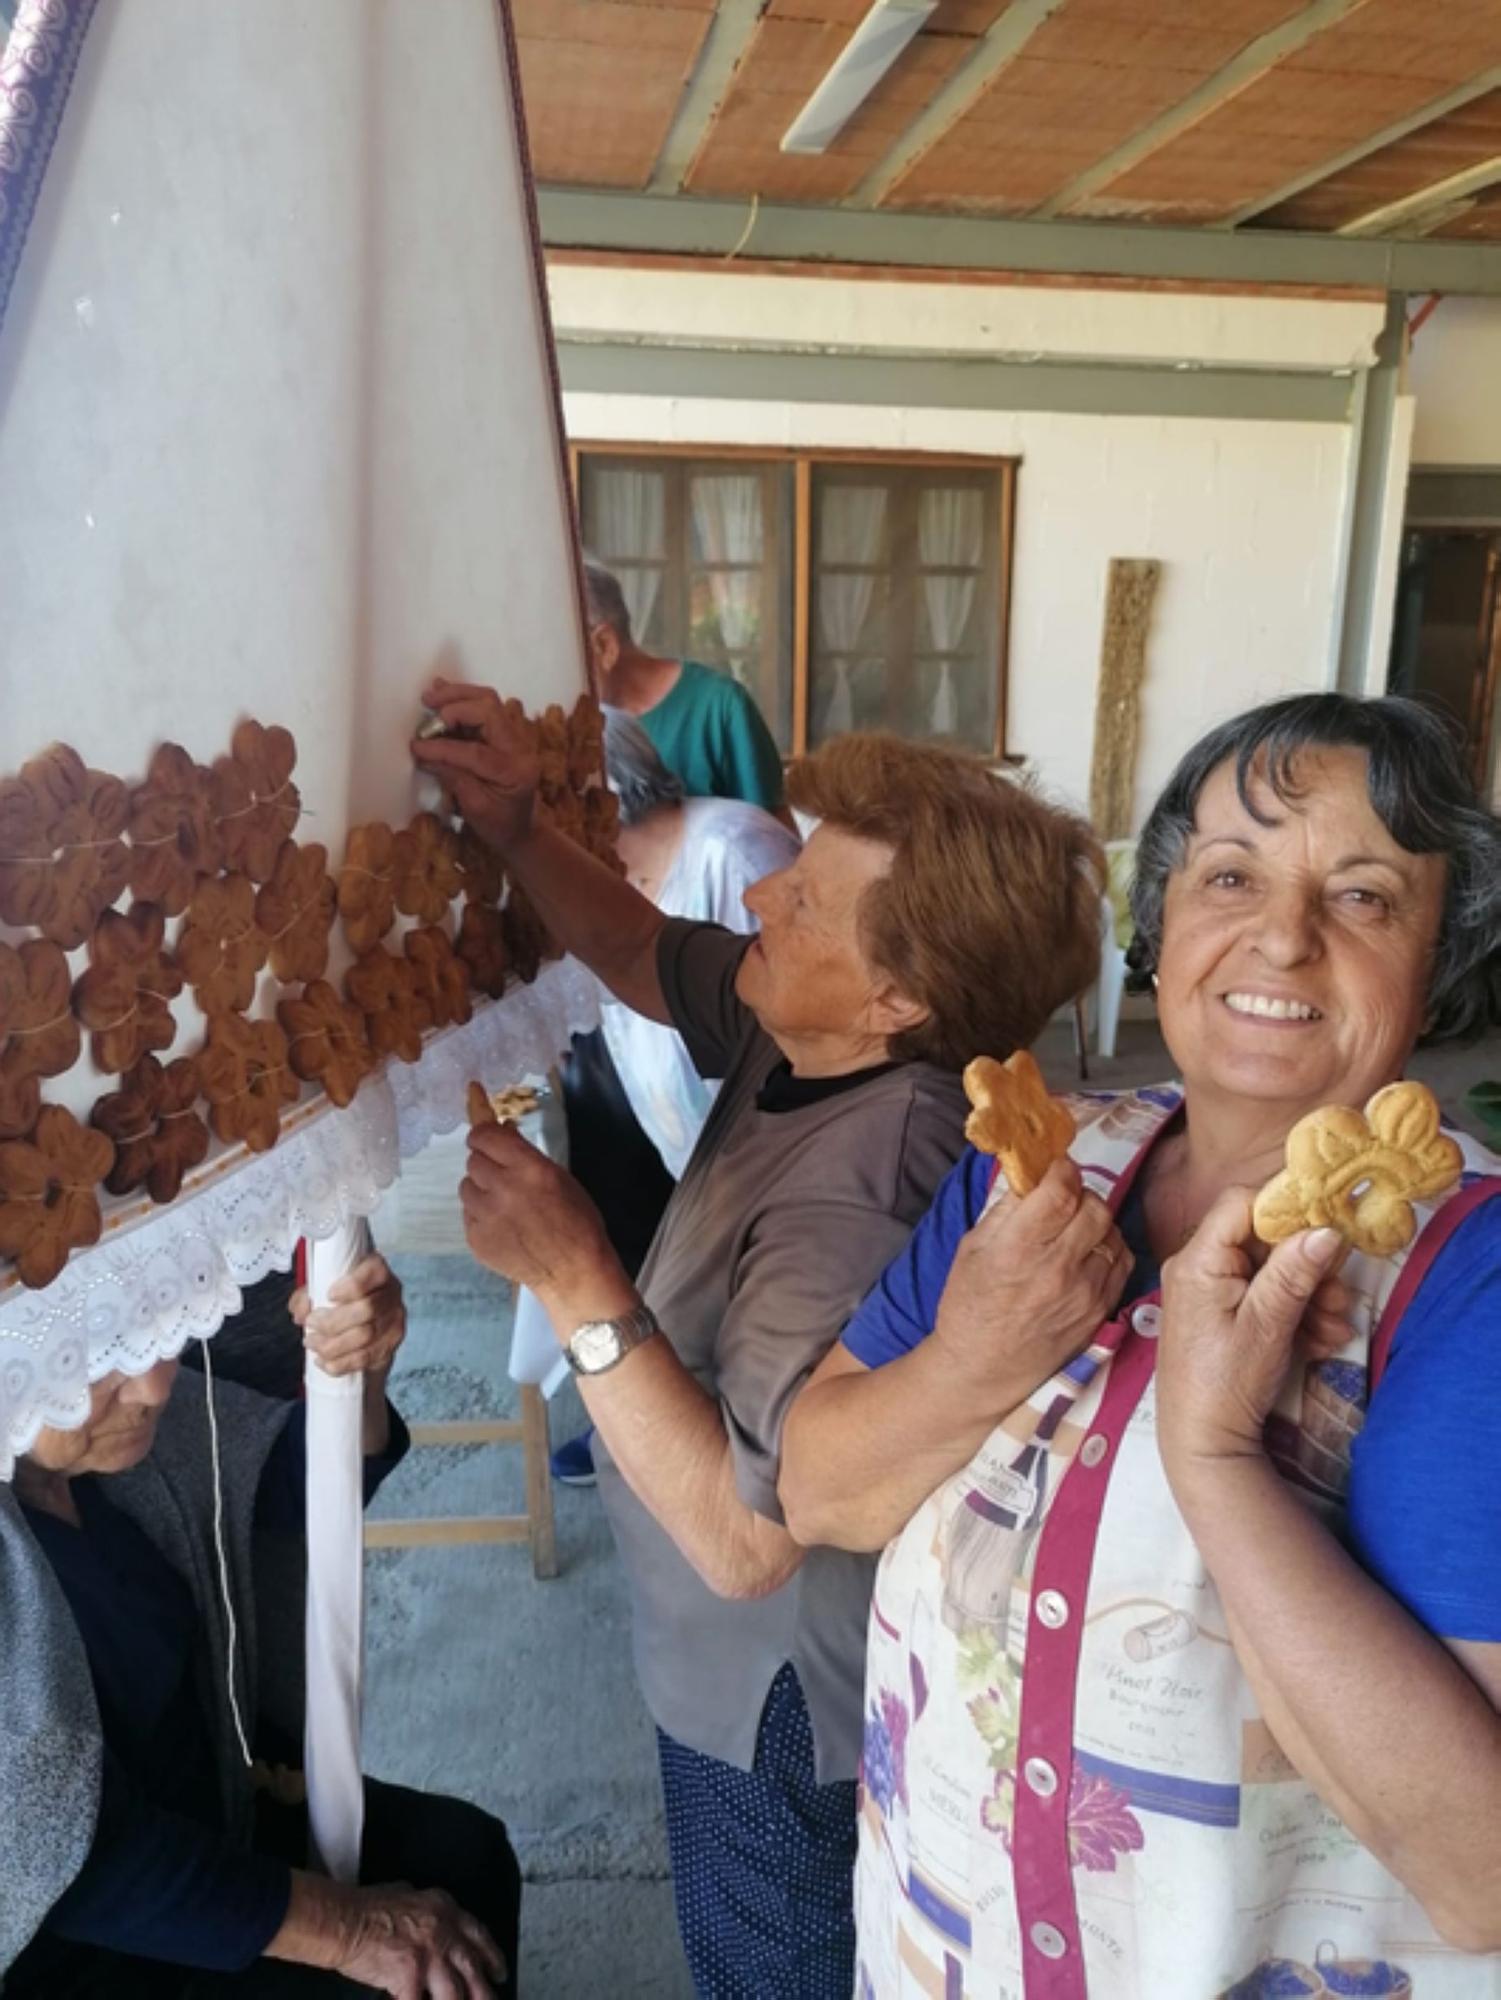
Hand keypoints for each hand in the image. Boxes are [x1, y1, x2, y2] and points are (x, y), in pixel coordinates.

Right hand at [271, 1873, 504, 1998]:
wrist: (345, 1920)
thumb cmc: (367, 1906)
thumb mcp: (404, 1893)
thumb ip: (424, 1908)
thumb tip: (427, 1911)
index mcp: (443, 1909)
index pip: (477, 1934)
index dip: (492, 1955)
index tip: (499, 1971)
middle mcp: (442, 1932)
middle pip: (473, 1967)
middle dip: (485, 1990)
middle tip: (491, 1998)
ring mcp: (429, 1956)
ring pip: (456, 1992)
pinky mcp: (411, 1978)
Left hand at [291, 1252, 405, 1379]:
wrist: (361, 1318)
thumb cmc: (339, 1297)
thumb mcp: (320, 1287)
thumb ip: (307, 1295)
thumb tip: (301, 1313)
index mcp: (378, 1271)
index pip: (373, 1274)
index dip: (351, 1287)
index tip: (329, 1295)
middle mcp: (392, 1294)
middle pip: (367, 1309)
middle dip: (333, 1322)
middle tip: (311, 1324)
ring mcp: (394, 1322)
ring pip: (366, 1337)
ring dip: (333, 1345)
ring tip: (312, 1343)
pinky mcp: (390, 1346)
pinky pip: (366, 1359)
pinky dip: (341, 1364)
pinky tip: (324, 1361)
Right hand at [410, 678, 539, 852]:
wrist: (520, 829)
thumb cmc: (498, 825)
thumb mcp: (474, 808)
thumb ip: (453, 777)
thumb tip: (425, 753)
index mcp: (515, 771)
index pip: (475, 752)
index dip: (442, 747)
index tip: (416, 746)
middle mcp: (520, 748)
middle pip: (490, 710)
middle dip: (455, 705)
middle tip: (427, 707)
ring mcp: (515, 738)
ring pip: (489, 702)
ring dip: (458, 696)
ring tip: (431, 696)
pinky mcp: (505, 734)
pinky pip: (486, 708)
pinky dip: (462, 700)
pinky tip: (442, 693)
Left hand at [460, 1120, 629, 1325]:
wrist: (573, 1271)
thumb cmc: (576, 1221)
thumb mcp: (559, 1176)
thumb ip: (525, 1153)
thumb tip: (501, 1130)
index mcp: (528, 1168)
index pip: (484, 1136)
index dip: (483, 1136)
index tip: (487, 1140)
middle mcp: (502, 1188)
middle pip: (472, 1160)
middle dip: (486, 1163)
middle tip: (504, 1177)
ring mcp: (485, 1216)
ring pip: (466, 1187)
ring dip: (481, 1189)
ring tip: (504, 1204)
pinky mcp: (475, 1239)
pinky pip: (468, 1214)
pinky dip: (481, 1215)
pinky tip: (503, 1226)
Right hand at [931, 1157, 1132, 1412]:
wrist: (983, 1370)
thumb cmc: (969, 1306)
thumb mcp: (972, 1249)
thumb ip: (1005, 1210)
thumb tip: (1033, 1175)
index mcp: (1017, 1250)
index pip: (1060, 1191)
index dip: (1061, 1169)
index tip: (1054, 1168)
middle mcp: (1057, 1270)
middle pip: (1094, 1206)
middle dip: (1078, 1193)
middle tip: (1061, 1199)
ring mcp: (1085, 1293)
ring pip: (1112, 1231)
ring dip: (1095, 1221)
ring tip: (1073, 1229)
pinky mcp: (1101, 1311)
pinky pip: (1122, 1262)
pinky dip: (1108, 1248)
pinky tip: (1087, 1252)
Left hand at [1157, 1188, 1346, 1480]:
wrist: (1202, 1442)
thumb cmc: (1226, 1384)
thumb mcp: (1267, 1326)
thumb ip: (1293, 1273)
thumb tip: (1325, 1229)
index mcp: (1198, 1260)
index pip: (1242, 1203)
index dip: (1287, 1207)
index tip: (1328, 1226)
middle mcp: (1198, 1266)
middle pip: (1263, 1239)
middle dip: (1308, 1264)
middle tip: (1339, 1294)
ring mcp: (1209, 1290)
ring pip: (1271, 1269)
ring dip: (1310, 1292)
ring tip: (1334, 1325)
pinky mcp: (1222, 1312)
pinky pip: (1264, 1294)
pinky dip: (1296, 1310)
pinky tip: (1322, 1338)